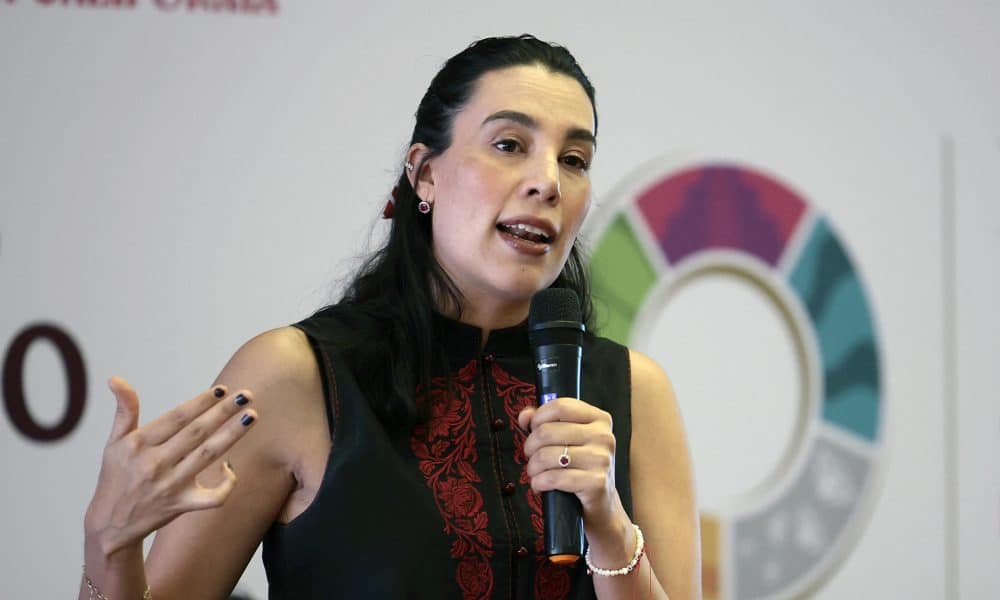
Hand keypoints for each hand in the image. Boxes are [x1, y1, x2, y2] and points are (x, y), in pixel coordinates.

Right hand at [84, 376, 257, 556]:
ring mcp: (169, 485)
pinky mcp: (180, 505)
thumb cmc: (116, 478)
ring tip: (251, 416)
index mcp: (138, 444)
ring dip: (232, 434)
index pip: (176, 417)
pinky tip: (231, 469)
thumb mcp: (113, 443)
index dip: (200, 402)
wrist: (111, 525)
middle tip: (247, 395)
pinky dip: (226, 485)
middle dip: (223, 412)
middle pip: (197, 432)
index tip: (222, 390)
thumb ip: (124, 410)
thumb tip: (116, 379)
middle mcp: (154, 463)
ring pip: (208, 455)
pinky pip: (212, 497)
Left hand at [517, 397, 619, 520]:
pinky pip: (553, 478)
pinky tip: (540, 485)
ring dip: (532, 467)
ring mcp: (601, 459)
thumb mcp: (568, 439)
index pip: (561, 407)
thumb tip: (525, 415)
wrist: (601, 503)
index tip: (533, 429)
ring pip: (546, 455)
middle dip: (530, 446)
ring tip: (535, 473)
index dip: (539, 417)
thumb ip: (545, 422)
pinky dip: (539, 482)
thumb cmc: (581, 467)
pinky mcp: (596, 482)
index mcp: (599, 419)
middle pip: (548, 431)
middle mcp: (603, 436)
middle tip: (531, 456)